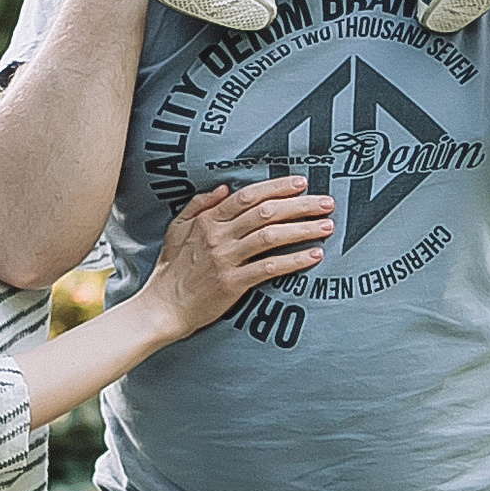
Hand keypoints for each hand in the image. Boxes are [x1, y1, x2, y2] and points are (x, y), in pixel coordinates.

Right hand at [142, 178, 339, 340]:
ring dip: (303, 229)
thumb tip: (224, 188)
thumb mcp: (178, 228)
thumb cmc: (172, 269)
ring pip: (272, 236)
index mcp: (207, 220)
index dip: (277, 187)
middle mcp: (218, 236)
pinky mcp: (232, 284)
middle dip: (301, 205)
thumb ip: (199, 205)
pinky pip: (269, 268)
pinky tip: (313, 255)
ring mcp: (225, 259)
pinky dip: (294, 260)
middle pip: (266, 212)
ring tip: (327, 226)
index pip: (248, 196)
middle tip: (327, 202)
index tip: (301, 183)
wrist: (162, 307)